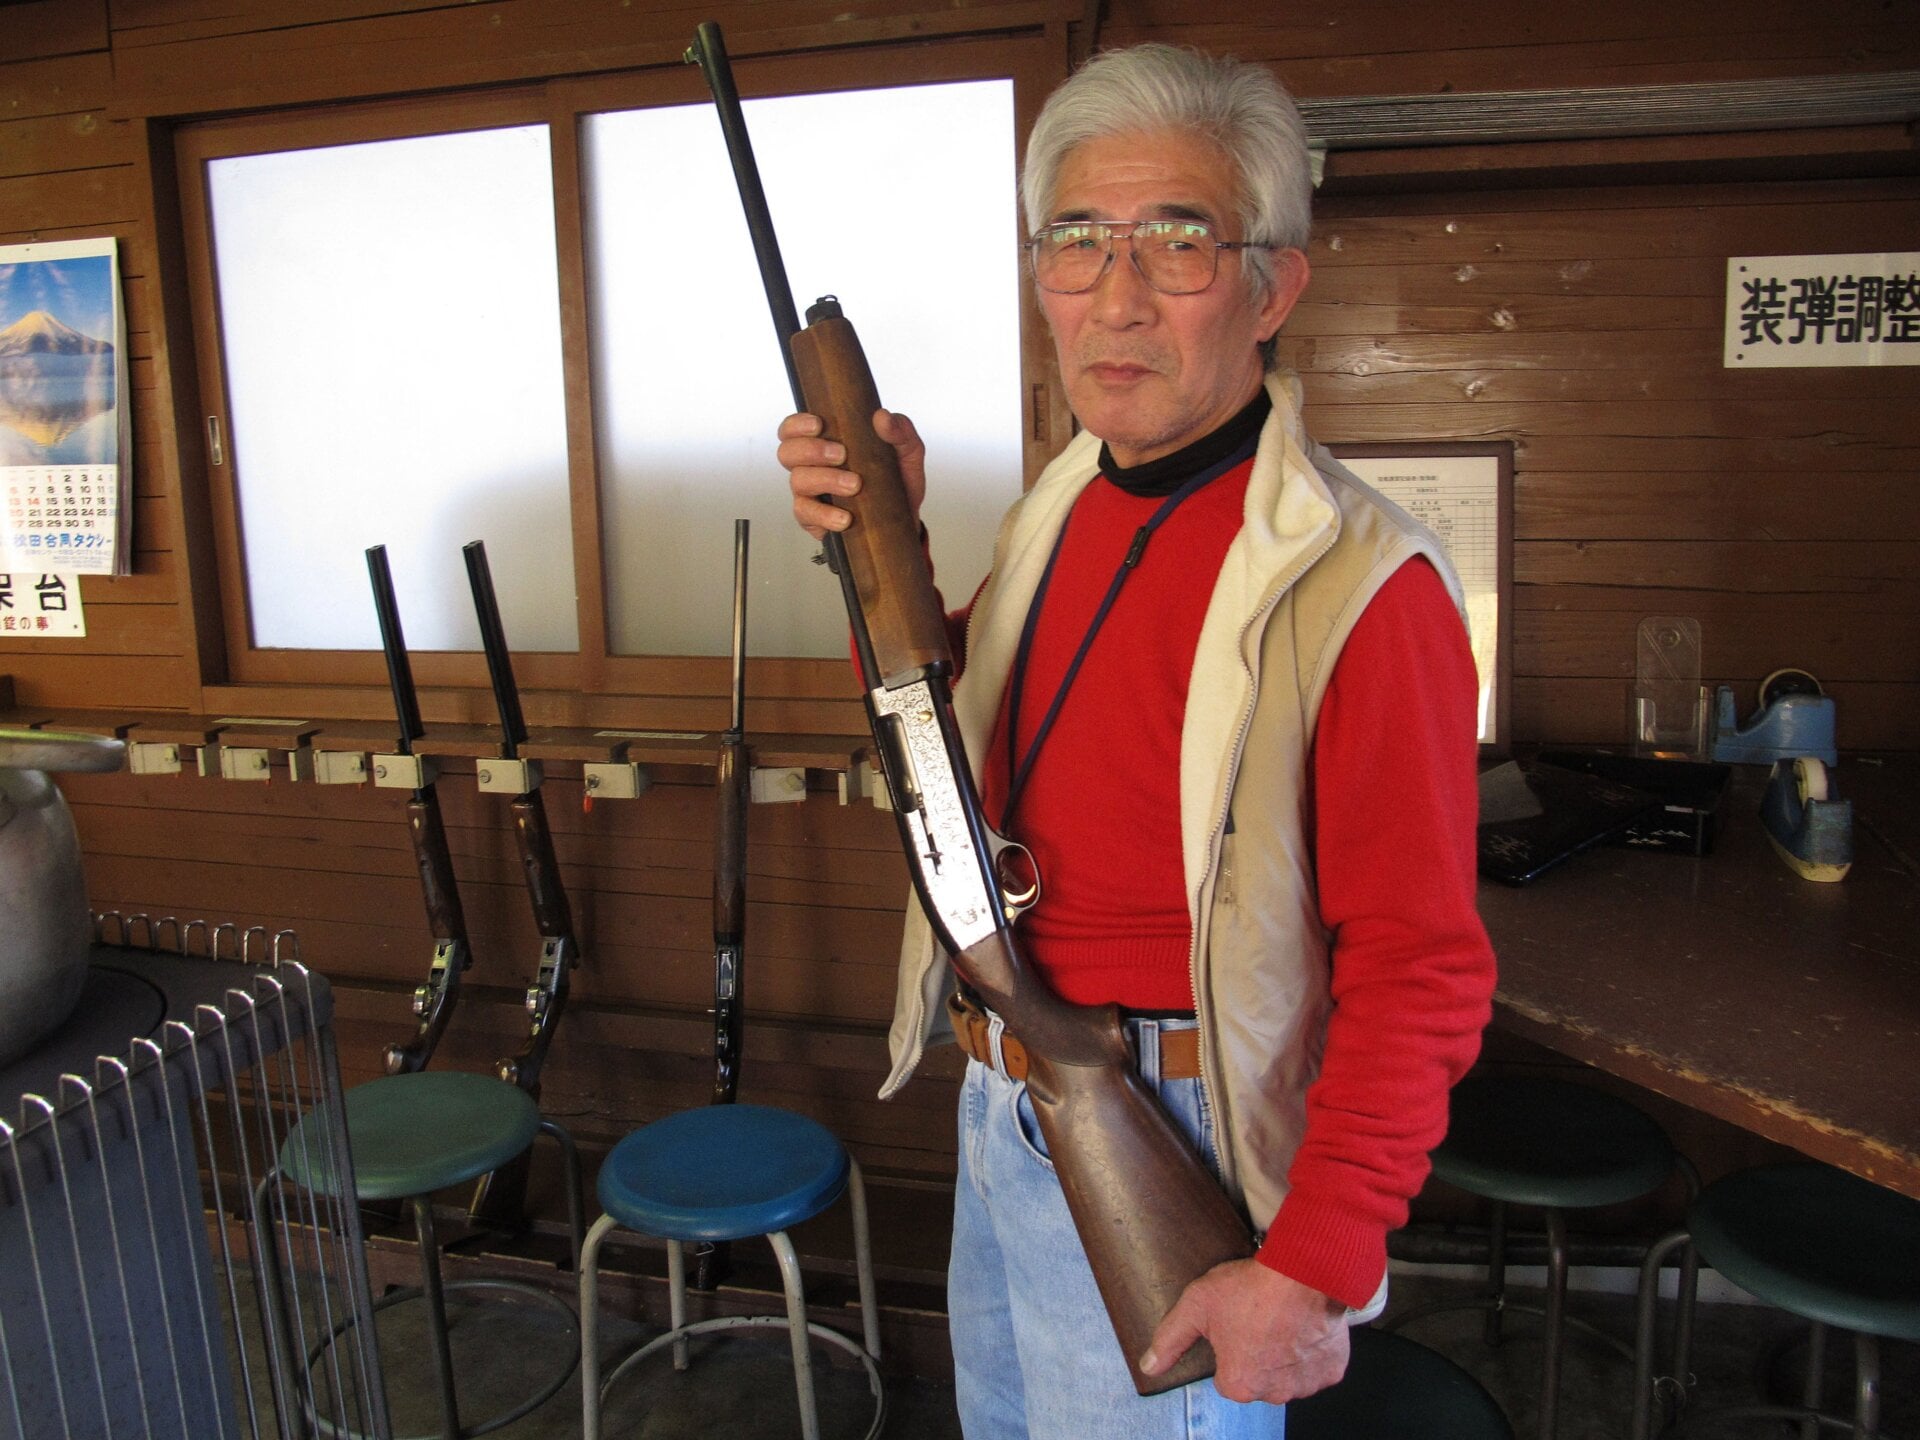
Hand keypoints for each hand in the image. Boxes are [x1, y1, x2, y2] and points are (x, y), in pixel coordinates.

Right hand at [775, 408, 925, 540]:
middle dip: (812, 450)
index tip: (818, 425)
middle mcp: (812, 466)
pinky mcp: (814, 519)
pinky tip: (846, 517)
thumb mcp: (907, 453)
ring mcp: (810, 493)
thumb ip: (900, 430)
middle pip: (787, 452)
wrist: (904, 522)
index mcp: (826, 443)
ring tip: (854, 485)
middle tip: (842, 455)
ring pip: (798, 481)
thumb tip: (883, 416)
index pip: (793, 429)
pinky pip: (806, 514)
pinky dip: (826, 514)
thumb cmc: (896, 482)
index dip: (797, 424)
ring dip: (826, 480)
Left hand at [1139, 1259, 1350, 1404]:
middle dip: (1258, 1354)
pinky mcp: (1332, 1370)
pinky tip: (1303, 1324)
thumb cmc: (1251, 1288)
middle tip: (1258, 1319)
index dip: (1229, 1348)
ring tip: (1281, 1319)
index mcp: (1239, 1384)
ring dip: (1285, 1354)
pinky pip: (1317, 1365)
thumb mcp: (1197, 1305)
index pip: (1226, 1376)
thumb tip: (1149, 1365)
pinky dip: (1311, 1349)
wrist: (1303, 1270)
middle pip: (1259, 1377)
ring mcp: (1306, 1383)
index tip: (1234, 1324)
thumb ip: (1170, 1338)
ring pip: (1289, 1373)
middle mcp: (1274, 1393)